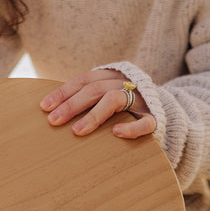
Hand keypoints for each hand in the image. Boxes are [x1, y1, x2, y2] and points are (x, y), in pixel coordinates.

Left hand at [40, 70, 156, 139]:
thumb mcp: (105, 96)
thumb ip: (86, 98)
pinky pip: (145, 122)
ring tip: (77, 131)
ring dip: (94, 115)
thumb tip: (50, 111)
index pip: (83, 80)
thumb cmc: (125, 107)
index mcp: (110, 77)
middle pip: (94, 89)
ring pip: (115, 100)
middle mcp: (124, 84)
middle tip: (53, 121)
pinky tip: (116, 134)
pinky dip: (131, 128)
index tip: (44, 107)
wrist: (164, 108)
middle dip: (72, 105)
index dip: (63, 92)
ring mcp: (140, 100)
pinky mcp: (155, 117)